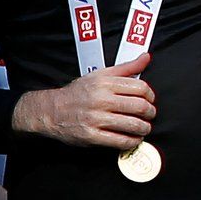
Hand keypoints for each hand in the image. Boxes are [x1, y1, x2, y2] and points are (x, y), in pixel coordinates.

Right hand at [10, 55, 155, 149]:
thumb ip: (125, 68)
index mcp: (104, 84)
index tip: (149, 100)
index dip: (151, 96)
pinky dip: (132, 141)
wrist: (50, 111)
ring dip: (144, 129)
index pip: (141, 88)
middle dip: (150, 113)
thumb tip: (145, 58)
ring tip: (143, 128)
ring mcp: (96, 119)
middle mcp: (100, 100)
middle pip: (140, 107)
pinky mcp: (91, 135)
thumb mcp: (99, 75)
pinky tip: (132, 138)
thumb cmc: (76, 94)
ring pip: (134, 125)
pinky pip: (121, 141)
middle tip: (149, 116)